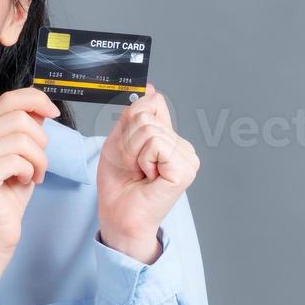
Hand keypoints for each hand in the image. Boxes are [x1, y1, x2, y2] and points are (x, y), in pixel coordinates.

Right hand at [0, 87, 59, 257]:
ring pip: (21, 140)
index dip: (36, 100)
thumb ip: (27, 127)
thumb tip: (41, 104)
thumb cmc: (9, 193)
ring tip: (34, 175)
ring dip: (38, 159)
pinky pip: (16, 161)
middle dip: (40, 141)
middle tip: (39, 163)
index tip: (53, 113)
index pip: (8, 99)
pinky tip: (25, 183)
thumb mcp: (23, 154)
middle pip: (19, 119)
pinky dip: (30, 172)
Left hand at [96, 83, 198, 261]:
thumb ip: (133, 115)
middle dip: (129, 141)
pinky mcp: (185, 169)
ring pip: (149, 129)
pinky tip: (148, 177)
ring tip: (139, 172)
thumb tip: (151, 89)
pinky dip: (143, 160)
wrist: (117, 215)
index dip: (131, 123)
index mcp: (169, 138)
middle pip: (147, 115)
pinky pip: (156, 144)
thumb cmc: (118, 184)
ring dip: (133, 152)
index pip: (153, 104)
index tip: (128, 148)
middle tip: (132, 165)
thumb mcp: (119, 140)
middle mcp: (182, 146)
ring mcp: (187, 158)